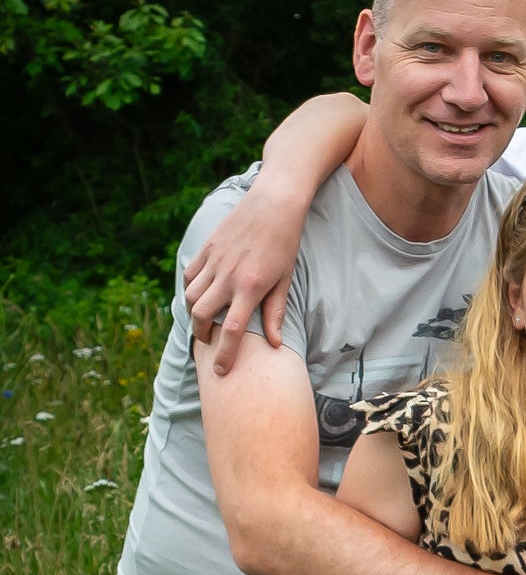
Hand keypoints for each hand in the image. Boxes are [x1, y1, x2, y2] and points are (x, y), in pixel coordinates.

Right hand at [184, 185, 307, 376]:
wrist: (273, 204)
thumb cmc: (285, 243)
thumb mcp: (285, 279)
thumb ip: (275, 312)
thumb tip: (275, 344)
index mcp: (250, 288)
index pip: (231, 330)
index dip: (224, 354)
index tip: (220, 371)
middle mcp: (228, 276)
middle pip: (201, 315)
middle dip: (202, 335)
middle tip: (209, 342)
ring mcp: (214, 261)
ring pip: (191, 296)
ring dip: (194, 313)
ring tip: (204, 320)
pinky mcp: (206, 248)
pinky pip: (190, 276)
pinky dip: (190, 289)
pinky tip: (200, 295)